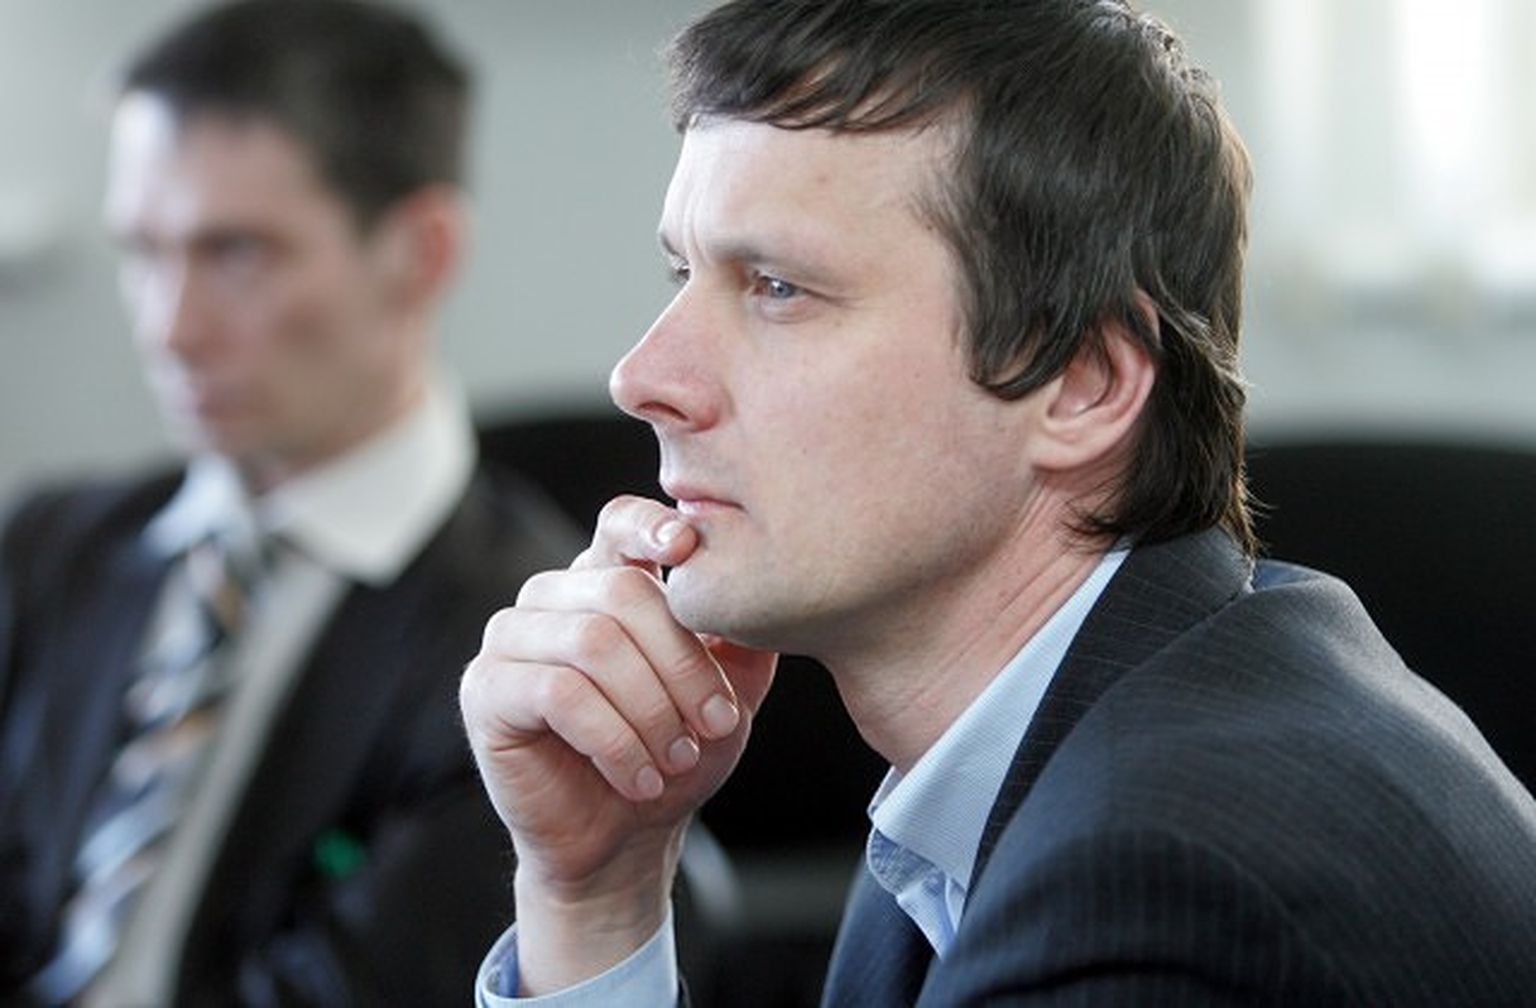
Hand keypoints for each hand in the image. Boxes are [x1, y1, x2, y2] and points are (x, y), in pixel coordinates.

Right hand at [460, 495, 775, 992]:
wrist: (623, 840)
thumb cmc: (673, 755)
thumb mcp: (730, 691)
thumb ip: (745, 634)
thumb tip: (763, 581)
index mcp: (606, 580)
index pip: (620, 523)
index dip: (651, 526)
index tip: (689, 551)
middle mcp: (552, 597)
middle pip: (622, 591)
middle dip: (683, 664)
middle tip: (715, 724)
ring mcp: (512, 639)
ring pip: (593, 643)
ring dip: (651, 709)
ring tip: (676, 758)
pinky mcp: (486, 690)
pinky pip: (558, 694)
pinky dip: (614, 740)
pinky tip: (639, 777)